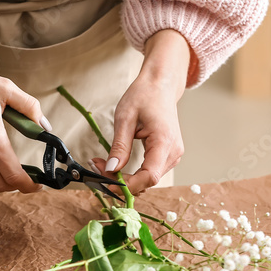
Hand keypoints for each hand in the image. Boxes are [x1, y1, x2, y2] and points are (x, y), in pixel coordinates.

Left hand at [93, 29, 190, 194]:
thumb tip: (111, 169)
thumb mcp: (125, 118)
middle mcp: (173, 152)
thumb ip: (119, 146)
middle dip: (122, 181)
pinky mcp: (168, 155)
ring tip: (104, 165)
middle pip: (148, 180)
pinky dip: (133, 173)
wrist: (161, 85)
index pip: (149, 176)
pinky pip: (150, 171)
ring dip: (126, 178)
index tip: (107, 183)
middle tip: (98, 168)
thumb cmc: (145, 96)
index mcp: (164, 141)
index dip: (128, 185)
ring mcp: (173, 155)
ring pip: (148, 178)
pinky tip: (117, 165)